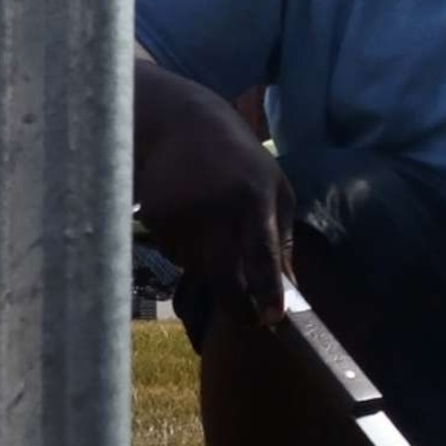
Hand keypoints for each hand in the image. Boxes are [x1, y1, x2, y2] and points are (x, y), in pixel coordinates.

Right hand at [136, 91, 293, 327]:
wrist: (182, 124)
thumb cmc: (241, 163)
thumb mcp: (275, 189)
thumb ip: (281, 239)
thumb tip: (289, 292)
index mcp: (255, 198)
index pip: (262, 253)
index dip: (267, 290)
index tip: (272, 321)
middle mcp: (217, 207)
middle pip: (223, 273)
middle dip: (236, 306)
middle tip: (248, 319)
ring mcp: (182, 213)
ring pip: (197, 269)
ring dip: (210, 268)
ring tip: (214, 231)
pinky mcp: (155, 217)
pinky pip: (174, 255)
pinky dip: (185, 250)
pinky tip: (190, 219)